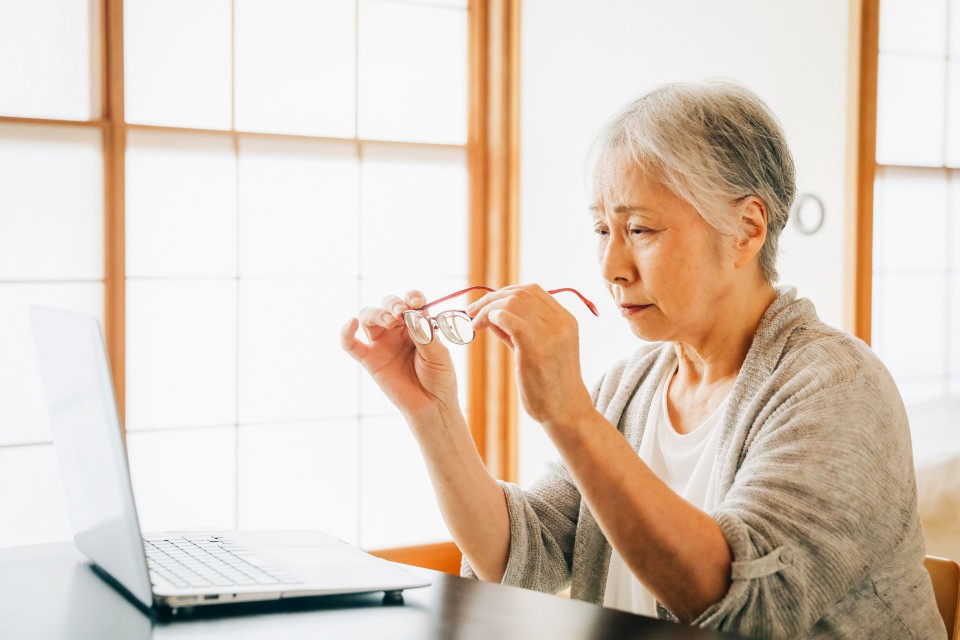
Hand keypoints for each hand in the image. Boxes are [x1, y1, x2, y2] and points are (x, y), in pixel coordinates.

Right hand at [341, 290, 460, 424]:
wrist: (432, 406)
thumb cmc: (439, 378)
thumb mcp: (439, 354)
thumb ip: (424, 335)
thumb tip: (411, 316)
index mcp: (418, 324)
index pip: (410, 301)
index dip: (411, 297)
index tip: (417, 303)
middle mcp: (398, 331)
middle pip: (387, 305)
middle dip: (392, 303)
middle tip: (400, 312)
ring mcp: (382, 344)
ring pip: (368, 317)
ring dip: (376, 313)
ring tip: (389, 321)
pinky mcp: (370, 360)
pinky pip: (350, 345)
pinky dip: (345, 332)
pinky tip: (350, 323)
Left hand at [467, 284, 592, 426]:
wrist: (566, 411)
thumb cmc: (551, 385)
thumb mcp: (542, 350)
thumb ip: (521, 332)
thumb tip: (494, 316)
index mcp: (566, 320)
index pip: (533, 290)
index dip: (506, 292)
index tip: (488, 304)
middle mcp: (560, 322)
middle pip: (520, 292)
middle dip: (491, 298)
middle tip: (472, 311)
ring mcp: (550, 333)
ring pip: (512, 301)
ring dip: (487, 308)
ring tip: (475, 322)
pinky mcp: (535, 347)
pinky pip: (507, 318)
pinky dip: (490, 317)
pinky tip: (481, 327)